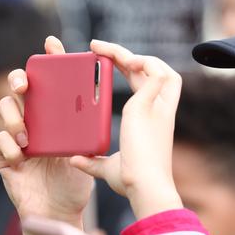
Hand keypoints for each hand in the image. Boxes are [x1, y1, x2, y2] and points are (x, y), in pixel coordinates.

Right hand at [0, 36, 93, 224]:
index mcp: (56, 117)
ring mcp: (18, 138)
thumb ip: (89, 130)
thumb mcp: (86, 151)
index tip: (53, 43)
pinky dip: (10, 145)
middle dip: (19, 80)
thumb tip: (100, 105)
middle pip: (21, 90)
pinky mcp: (6, 159)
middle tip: (26, 85)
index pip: (51, 83)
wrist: (62, 213)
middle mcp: (35, 122)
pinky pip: (0, 142)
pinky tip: (22, 154)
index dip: (49, 61)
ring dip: (14, 116)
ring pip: (7, 111)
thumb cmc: (75, 181)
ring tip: (27, 132)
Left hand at [69, 40, 182, 218]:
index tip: (110, 63)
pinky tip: (121, 59)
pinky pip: (155, 71)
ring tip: (104, 49)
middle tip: (97, 47)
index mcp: (152, 120)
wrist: (145, 186)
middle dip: (126, 55)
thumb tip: (75, 159)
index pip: (147, 85)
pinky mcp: (148, 104)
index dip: (132, 70)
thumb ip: (93, 162)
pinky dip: (142, 61)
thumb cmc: (133, 182)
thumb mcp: (108, 168)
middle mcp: (159, 110)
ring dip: (132, 54)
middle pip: (152, 71)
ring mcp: (157, 105)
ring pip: (158, 67)